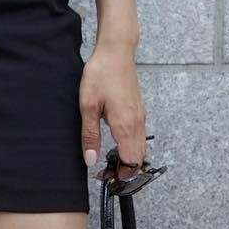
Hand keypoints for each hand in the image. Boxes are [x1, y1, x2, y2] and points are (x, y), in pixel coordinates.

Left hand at [80, 47, 144, 176]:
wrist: (116, 51)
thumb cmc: (101, 74)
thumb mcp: (88, 106)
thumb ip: (90, 136)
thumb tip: (91, 160)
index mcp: (125, 125)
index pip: (131, 162)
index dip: (121, 175)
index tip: (106, 177)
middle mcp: (137, 123)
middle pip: (138, 159)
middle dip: (125, 170)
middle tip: (106, 172)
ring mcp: (140, 116)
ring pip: (141, 148)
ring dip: (128, 158)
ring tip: (110, 160)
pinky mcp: (139, 110)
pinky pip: (140, 136)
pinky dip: (131, 146)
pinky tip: (116, 143)